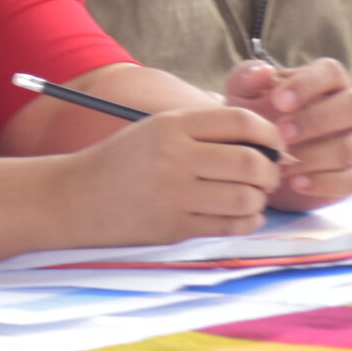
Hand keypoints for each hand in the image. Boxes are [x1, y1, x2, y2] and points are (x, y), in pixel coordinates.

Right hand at [58, 106, 283, 245]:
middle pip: (250, 162)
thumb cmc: (124, 160)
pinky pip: (229, 226)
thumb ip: (205, 129)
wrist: (77, 197)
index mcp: (172, 125)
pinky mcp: (175, 228)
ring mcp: (175, 196)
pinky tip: (244, 214)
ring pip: (245, 198)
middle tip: (269, 173)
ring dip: (260, 198)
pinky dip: (247, 221)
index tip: (274, 144)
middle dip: (271, 170)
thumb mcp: (158, 128)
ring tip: (254, 194)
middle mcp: (175, 158)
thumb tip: (264, 139)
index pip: (241, 122)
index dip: (270, 133)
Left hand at [224, 59, 351, 208]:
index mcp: (327, 82)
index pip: (331, 72)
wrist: (261, 160)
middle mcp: (349, 108)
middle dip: (316, 120)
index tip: (277, 101)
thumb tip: (262, 71)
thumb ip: (246, 78)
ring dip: (314, 156)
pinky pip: (351, 180)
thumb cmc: (257, 118)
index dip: (308, 85)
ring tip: (281, 164)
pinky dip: (323, 184)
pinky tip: (296, 183)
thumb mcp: (244, 96)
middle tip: (281, 134)